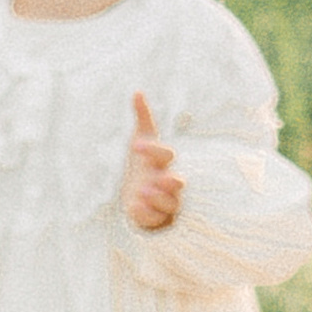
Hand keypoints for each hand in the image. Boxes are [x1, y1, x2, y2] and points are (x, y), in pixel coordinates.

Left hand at [125, 92, 183, 229]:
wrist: (141, 195)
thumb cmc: (144, 165)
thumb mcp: (142, 140)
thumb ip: (143, 118)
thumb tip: (138, 91)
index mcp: (164, 163)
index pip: (165, 154)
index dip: (152, 150)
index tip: (135, 146)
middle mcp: (168, 182)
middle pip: (177, 183)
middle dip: (171, 182)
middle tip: (161, 179)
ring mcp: (165, 202)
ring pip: (170, 204)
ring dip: (158, 199)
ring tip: (143, 192)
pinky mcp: (157, 219)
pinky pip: (155, 219)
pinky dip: (146, 215)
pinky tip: (133, 208)